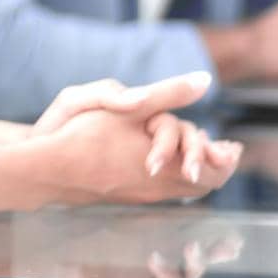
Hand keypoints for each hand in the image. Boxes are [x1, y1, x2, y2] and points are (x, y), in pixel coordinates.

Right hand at [35, 73, 232, 180]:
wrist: (47, 171)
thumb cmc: (83, 136)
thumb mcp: (129, 107)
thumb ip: (169, 93)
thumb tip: (204, 80)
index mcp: (167, 168)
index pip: (216, 172)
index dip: (226, 158)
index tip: (231, 145)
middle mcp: (159, 189)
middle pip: (204, 185)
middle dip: (213, 165)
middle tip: (218, 148)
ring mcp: (142, 196)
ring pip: (182, 190)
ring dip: (192, 169)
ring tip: (190, 148)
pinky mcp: (125, 197)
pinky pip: (162, 190)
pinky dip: (172, 174)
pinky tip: (158, 158)